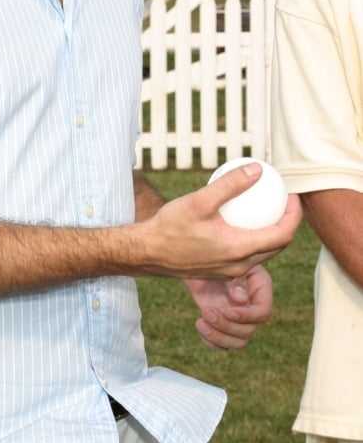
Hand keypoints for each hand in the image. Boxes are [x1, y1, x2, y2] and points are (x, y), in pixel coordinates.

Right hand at [136, 162, 301, 280]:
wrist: (148, 252)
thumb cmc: (171, 226)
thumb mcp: (200, 200)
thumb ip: (230, 185)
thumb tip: (257, 170)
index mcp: (239, 249)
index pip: (282, 235)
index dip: (294, 215)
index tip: (291, 196)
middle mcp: (239, 265)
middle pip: (277, 246)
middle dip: (287, 223)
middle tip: (282, 200)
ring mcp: (231, 271)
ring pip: (264, 253)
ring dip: (272, 233)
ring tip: (267, 209)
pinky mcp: (222, 271)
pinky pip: (248, 256)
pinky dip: (254, 239)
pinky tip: (243, 221)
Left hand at [185, 265, 272, 350]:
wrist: (195, 259)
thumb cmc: (212, 254)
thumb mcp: (224, 263)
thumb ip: (234, 280)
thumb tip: (242, 300)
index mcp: (260, 288)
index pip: (263, 311)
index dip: (248, 316)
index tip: (229, 312)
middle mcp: (252, 306)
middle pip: (249, 330)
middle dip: (226, 325)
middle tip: (206, 311)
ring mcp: (239, 318)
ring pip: (239, 342)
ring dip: (219, 336)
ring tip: (200, 321)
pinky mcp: (224, 325)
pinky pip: (224, 344)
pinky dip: (212, 342)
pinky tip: (200, 325)